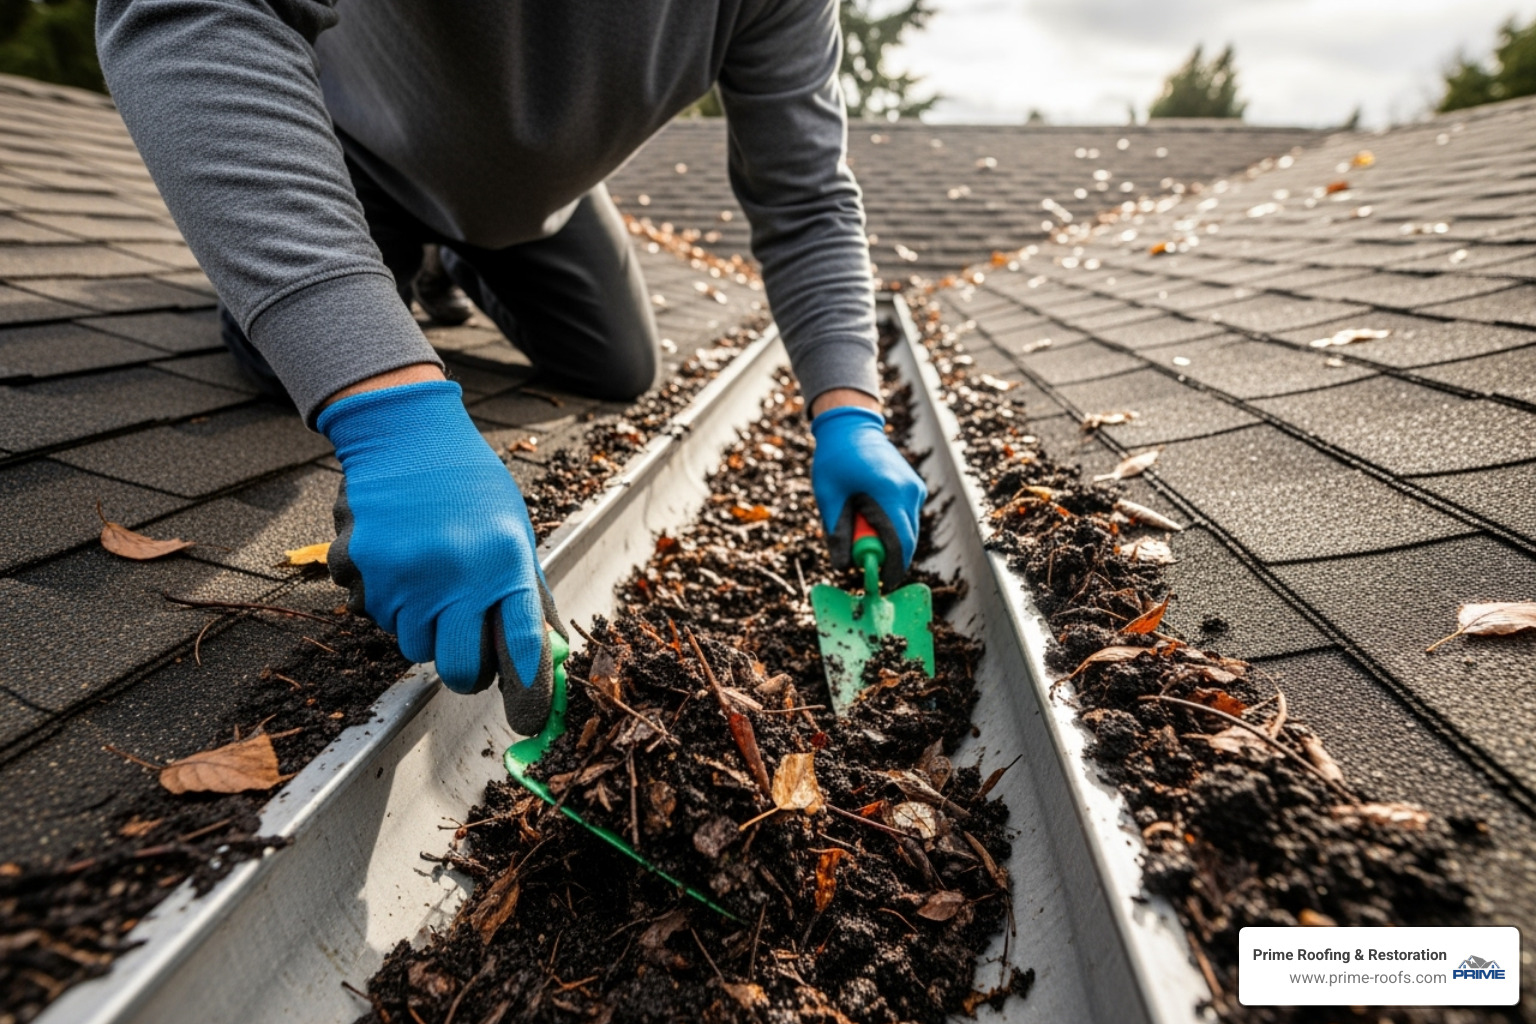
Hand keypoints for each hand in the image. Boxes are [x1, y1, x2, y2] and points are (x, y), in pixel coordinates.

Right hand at [317, 379, 564, 734]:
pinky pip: (369, 614)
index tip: (530, 722)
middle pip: (456, 669)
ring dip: (421, 625)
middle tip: (464, 641)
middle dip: (463, 668)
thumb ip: (530, 597)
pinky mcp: (359, 566)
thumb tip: (550, 657)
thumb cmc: (471, 488)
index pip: (522, 647)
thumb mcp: (516, 535)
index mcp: (504, 563)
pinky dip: (383, 597)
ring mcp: (401, 572)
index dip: (529, 694)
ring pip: (410, 645)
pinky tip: (395, 556)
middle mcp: (454, 573)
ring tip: (429, 572)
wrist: (406, 433)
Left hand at [810, 404, 925, 590]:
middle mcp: (909, 491)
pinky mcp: (915, 488)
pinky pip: (907, 518)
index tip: (880, 586)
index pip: (899, 543)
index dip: (892, 569)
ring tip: (860, 531)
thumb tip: (843, 568)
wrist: (852, 425)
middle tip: (865, 567)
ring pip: (909, 531)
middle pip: (908, 541)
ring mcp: (916, 489)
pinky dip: (892, 527)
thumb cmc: (835, 459)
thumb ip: (837, 534)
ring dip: (888, 542)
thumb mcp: (828, 497)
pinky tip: (868, 515)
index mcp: (889, 492)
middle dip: (889, 559)